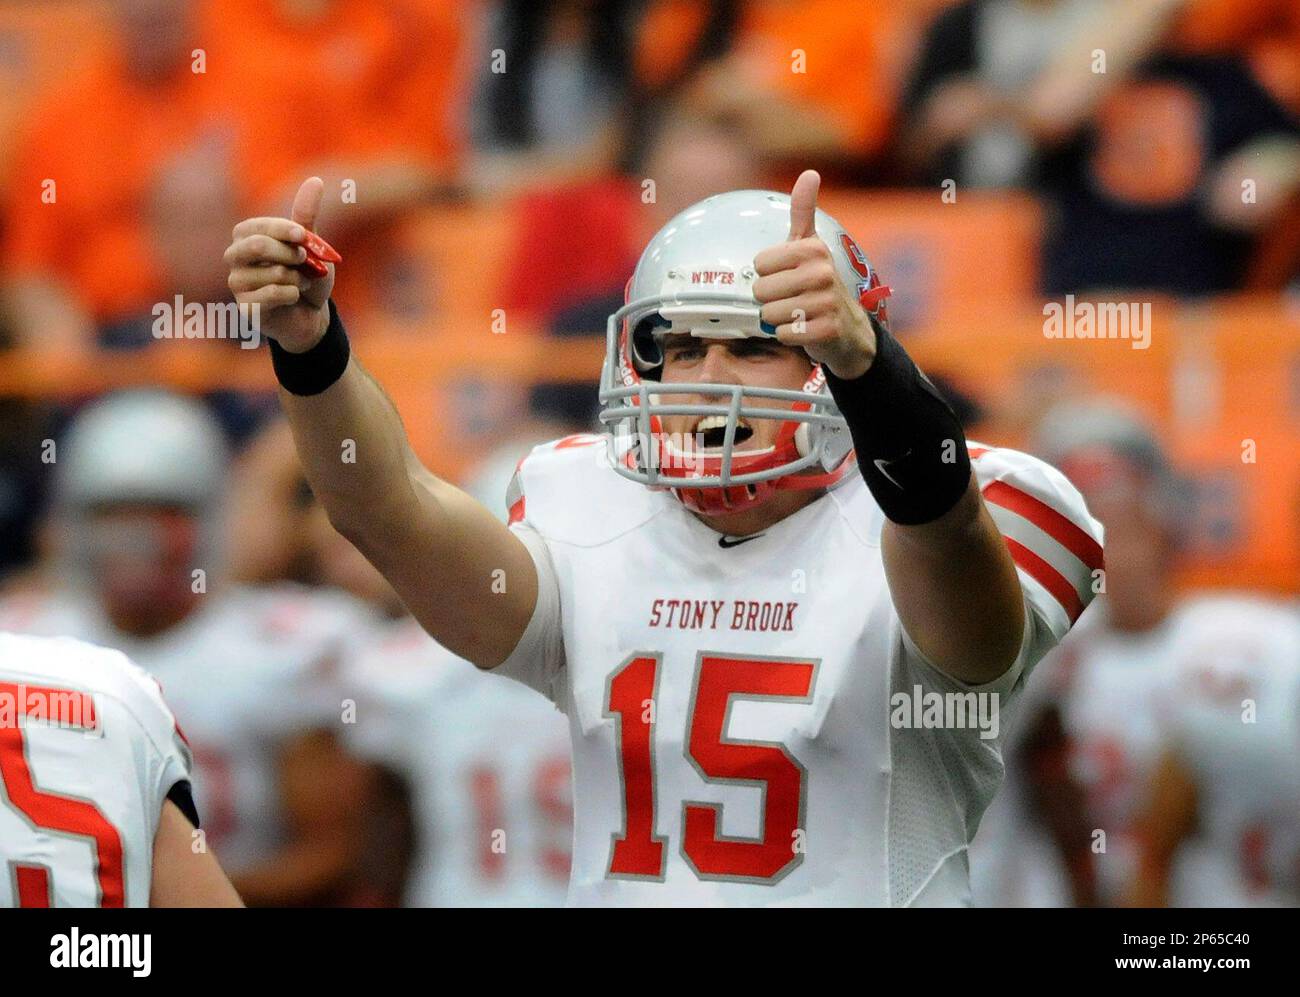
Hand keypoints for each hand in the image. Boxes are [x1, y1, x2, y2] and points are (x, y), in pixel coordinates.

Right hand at [225, 177, 333, 352]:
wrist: (311, 314)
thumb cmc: (306, 275)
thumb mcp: (310, 244)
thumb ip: (306, 215)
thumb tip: (316, 180)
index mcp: (246, 236)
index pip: (258, 227)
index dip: (284, 230)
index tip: (305, 237)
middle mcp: (235, 258)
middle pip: (256, 246)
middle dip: (289, 254)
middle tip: (304, 260)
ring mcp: (237, 284)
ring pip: (270, 273)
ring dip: (297, 278)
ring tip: (301, 282)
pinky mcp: (246, 308)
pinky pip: (271, 295)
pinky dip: (292, 294)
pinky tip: (294, 297)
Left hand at [752, 170, 876, 379]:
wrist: (848, 328)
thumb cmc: (819, 283)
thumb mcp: (810, 245)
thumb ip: (803, 211)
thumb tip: (810, 173)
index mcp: (813, 249)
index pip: (759, 265)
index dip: (767, 275)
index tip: (787, 277)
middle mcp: (821, 273)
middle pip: (761, 291)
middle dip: (770, 299)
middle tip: (791, 299)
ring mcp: (825, 303)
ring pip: (770, 314)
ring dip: (778, 319)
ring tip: (797, 314)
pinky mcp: (826, 330)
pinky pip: (784, 334)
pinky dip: (788, 335)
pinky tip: (804, 328)